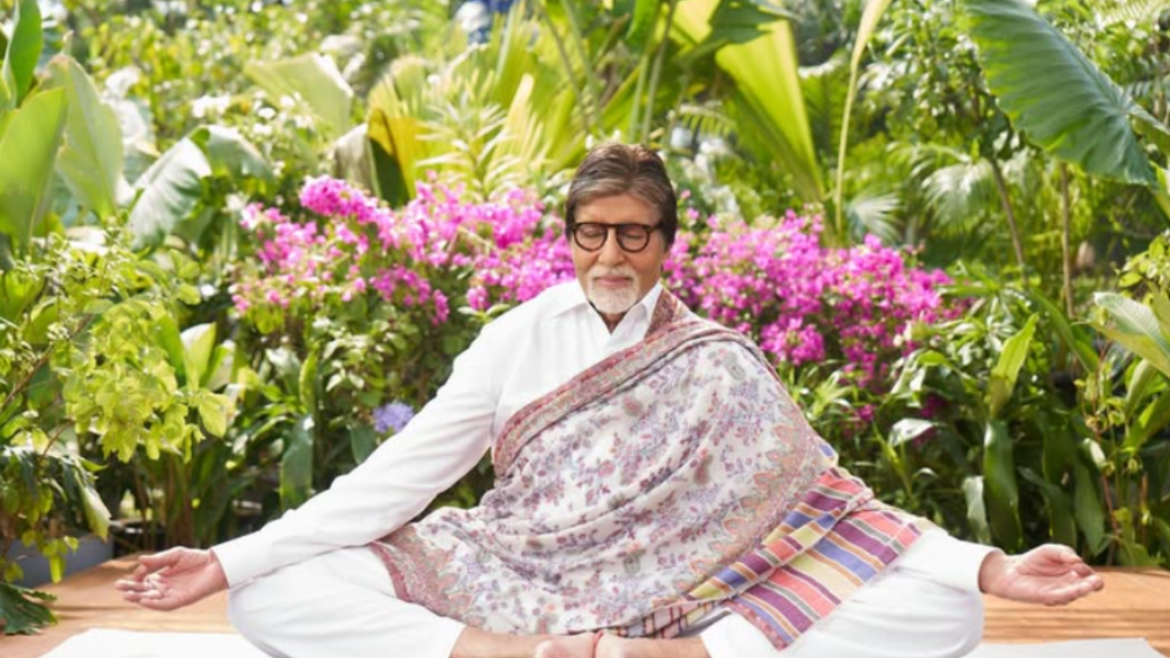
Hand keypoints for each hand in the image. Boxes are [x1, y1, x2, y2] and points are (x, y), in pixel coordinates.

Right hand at [114, 547, 228, 610]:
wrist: (216, 564)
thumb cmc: (196, 558)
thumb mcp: (175, 555)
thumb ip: (158, 559)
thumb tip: (140, 559)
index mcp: (161, 577)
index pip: (143, 580)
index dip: (136, 578)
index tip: (132, 574)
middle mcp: (164, 588)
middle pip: (144, 590)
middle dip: (131, 589)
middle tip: (118, 586)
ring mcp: (172, 595)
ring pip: (152, 599)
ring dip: (139, 598)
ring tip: (127, 595)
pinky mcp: (181, 600)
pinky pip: (165, 605)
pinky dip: (154, 604)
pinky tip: (144, 600)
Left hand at [978, 544, 1104, 605]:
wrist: (1011, 570)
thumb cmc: (1032, 560)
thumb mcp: (1049, 550)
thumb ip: (1064, 552)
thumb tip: (1078, 560)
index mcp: (1074, 573)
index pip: (1089, 575)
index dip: (1088, 571)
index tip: (1078, 565)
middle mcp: (1070, 585)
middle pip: (1088, 587)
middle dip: (1092, 585)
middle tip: (1094, 582)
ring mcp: (1060, 593)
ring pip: (1076, 594)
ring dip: (1081, 591)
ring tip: (1085, 587)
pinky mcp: (1048, 598)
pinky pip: (1061, 598)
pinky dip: (1068, 595)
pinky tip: (1072, 591)